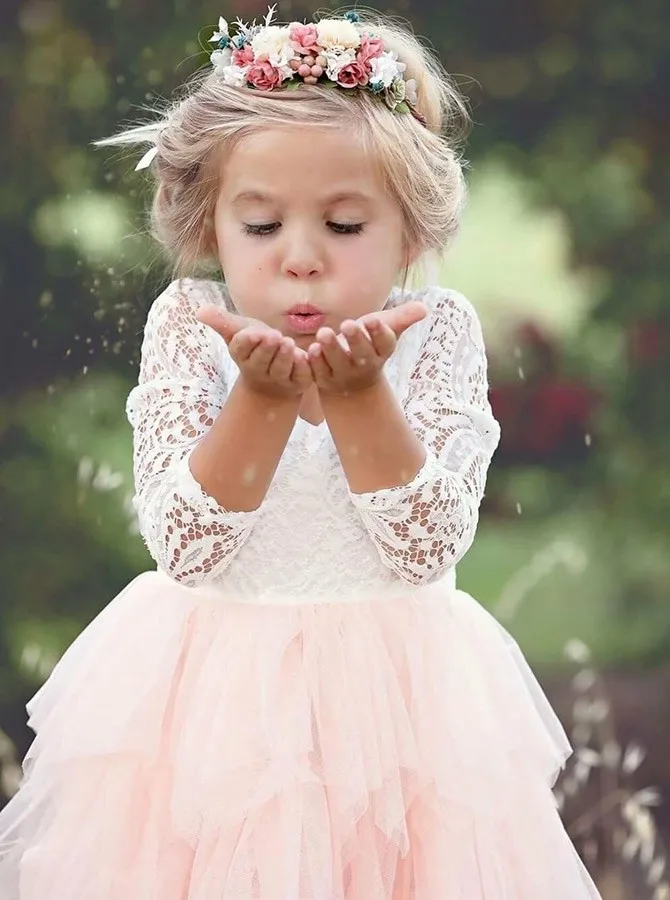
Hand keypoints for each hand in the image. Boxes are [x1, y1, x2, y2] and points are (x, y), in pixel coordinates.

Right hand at [196, 306, 312, 398]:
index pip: (241, 348)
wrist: (272, 382)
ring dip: (285, 357)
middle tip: (274, 335)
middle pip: (261, 361)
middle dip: (267, 348)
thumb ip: (222, 322)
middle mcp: (258, 370)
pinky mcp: (299, 383)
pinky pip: (302, 377)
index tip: (254, 332)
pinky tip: (306, 355)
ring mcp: (279, 379)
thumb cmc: (255, 349)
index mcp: (242, 355)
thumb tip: (199, 311)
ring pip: (281, 369)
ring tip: (289, 343)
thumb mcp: (240, 332)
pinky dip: (304, 367)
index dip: (247, 341)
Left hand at [307, 301, 426, 394]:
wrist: (352, 386)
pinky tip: (309, 350)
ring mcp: (343, 375)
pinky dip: (313, 363)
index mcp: (381, 352)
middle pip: (362, 354)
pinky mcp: (324, 380)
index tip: (373, 319)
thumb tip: (424, 309)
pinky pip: (317, 372)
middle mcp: (365, 365)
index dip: (379, 333)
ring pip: (337, 363)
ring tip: (324, 333)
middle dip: (355, 340)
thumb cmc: (369, 347)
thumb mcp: (385, 331)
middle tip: (347, 324)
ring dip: (331, 349)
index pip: (384, 343)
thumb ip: (402, 319)